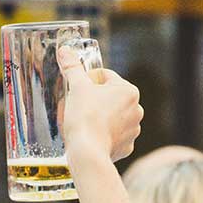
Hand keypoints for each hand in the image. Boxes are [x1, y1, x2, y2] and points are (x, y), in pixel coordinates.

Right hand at [58, 45, 142, 162]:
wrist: (88, 152)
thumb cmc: (84, 117)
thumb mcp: (76, 87)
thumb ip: (72, 67)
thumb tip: (65, 51)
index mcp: (128, 90)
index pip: (105, 76)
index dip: (88, 79)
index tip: (77, 88)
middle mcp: (137, 109)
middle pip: (110, 97)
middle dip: (95, 99)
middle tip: (78, 105)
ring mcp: (133, 129)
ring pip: (113, 116)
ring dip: (101, 116)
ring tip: (85, 122)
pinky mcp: (127, 146)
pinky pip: (114, 135)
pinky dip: (104, 134)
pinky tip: (92, 136)